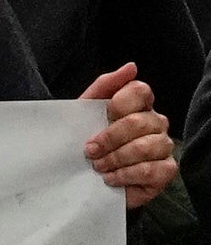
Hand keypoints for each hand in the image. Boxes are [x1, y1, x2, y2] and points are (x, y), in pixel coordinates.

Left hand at [85, 64, 175, 209]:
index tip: (101, 117)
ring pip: (148, 146)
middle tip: (89, 151)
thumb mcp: (83, 110)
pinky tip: (111, 178)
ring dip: (116, 158)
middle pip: (141, 122)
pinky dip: (126, 175)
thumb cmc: (83, 139)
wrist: (78, 176)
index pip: (141, 91)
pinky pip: (153, 170)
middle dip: (109, 138)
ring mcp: (163, 146)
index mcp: (137, 105)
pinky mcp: (166, 170)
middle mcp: (155, 123)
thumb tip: (131, 67)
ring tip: (98, 166)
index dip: (119, 104)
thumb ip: (104, 85)